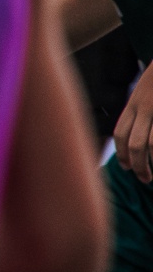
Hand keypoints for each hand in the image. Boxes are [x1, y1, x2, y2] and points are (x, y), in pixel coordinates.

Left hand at [116, 67, 152, 182]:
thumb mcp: (146, 92)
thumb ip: (139, 110)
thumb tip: (133, 136)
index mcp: (135, 103)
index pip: (122, 133)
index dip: (122, 153)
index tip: (125, 168)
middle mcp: (146, 107)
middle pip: (137, 144)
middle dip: (139, 166)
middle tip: (144, 179)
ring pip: (152, 145)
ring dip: (152, 164)